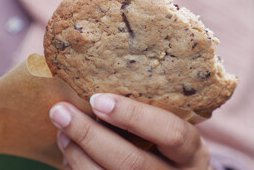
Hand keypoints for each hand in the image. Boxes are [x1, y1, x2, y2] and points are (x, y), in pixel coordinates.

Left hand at [49, 93, 210, 169]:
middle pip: (132, 162)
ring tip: (61, 133)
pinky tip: (68, 158)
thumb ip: (148, 115)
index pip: (172, 133)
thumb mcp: (169, 129)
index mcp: (192, 152)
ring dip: (78, 155)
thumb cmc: (167, 146)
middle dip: (89, 135)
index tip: (97, 100)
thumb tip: (96, 90)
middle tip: (61, 112)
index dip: (134, 116)